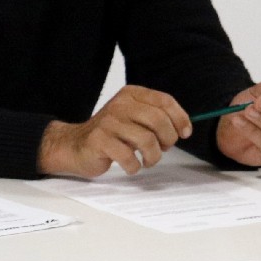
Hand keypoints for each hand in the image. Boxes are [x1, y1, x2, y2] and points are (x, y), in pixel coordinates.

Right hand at [38, 85, 191, 176]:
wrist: (75, 145)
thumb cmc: (111, 135)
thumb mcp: (134, 118)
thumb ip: (157, 118)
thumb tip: (184, 128)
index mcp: (130, 95)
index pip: (164, 101)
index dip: (180, 118)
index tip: (184, 133)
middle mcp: (119, 104)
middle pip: (158, 120)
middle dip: (168, 139)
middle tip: (163, 149)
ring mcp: (107, 122)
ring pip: (146, 140)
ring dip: (153, 156)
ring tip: (147, 160)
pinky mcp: (99, 140)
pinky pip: (128, 156)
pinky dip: (134, 166)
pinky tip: (131, 165)